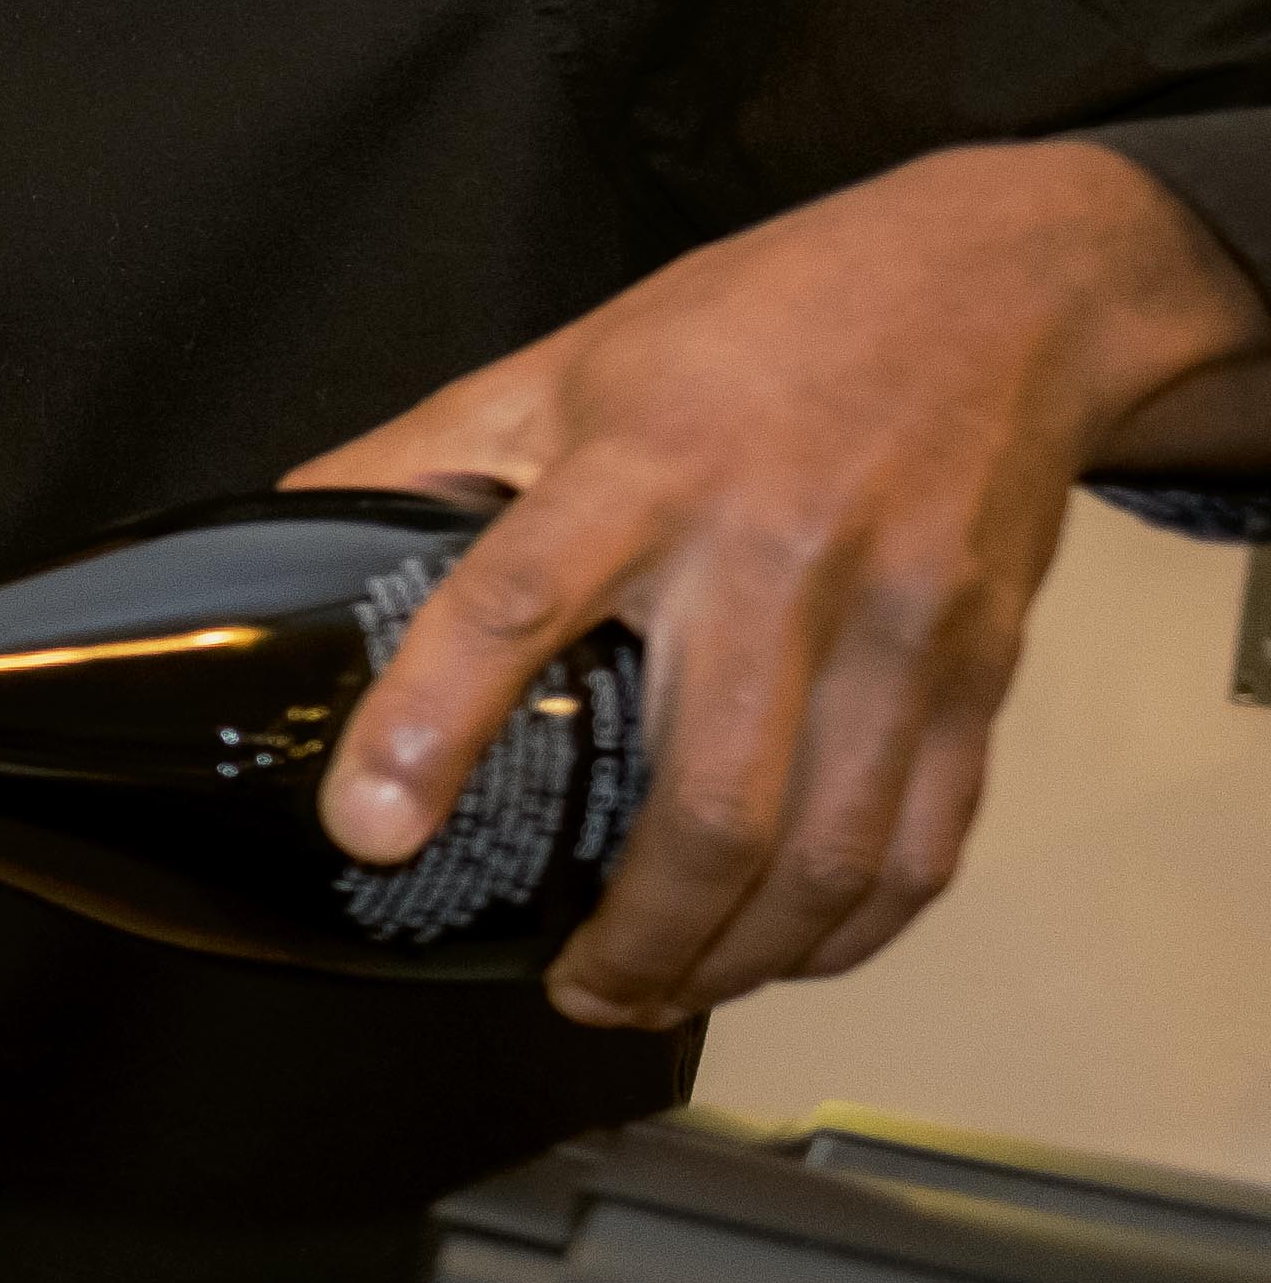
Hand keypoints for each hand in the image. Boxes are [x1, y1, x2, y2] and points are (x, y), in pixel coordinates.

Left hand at [292, 142, 1270, 1030]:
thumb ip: (423, 454)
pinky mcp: (978, 665)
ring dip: (735, 959)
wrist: (999, 288)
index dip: (427, 727)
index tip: (370, 828)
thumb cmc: (764, 325)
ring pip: (827, 850)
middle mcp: (775, 556)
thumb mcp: (563, 363)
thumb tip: (283, 538)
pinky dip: (851, 930)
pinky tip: (780, 953)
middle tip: (569, 988)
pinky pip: (925, 841)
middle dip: (635, 933)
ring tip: (654, 995)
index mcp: (644, 469)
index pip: (512, 605)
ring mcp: (895, 622)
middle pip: (710, 797)